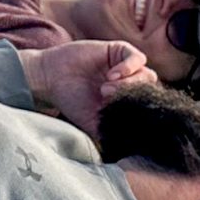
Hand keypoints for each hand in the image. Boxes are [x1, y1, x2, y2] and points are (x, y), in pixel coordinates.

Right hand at [21, 39, 154, 136]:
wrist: (50, 78)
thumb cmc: (69, 101)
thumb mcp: (93, 122)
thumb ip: (111, 133)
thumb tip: (129, 149)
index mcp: (126, 100)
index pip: (146, 105)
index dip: (138, 110)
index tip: (121, 115)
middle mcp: (128, 83)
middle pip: (149, 89)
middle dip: (132, 95)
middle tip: (107, 98)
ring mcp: (125, 66)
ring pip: (147, 74)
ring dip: (129, 83)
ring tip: (106, 88)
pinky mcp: (119, 51)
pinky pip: (137, 57)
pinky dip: (128, 67)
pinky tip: (112, 75)